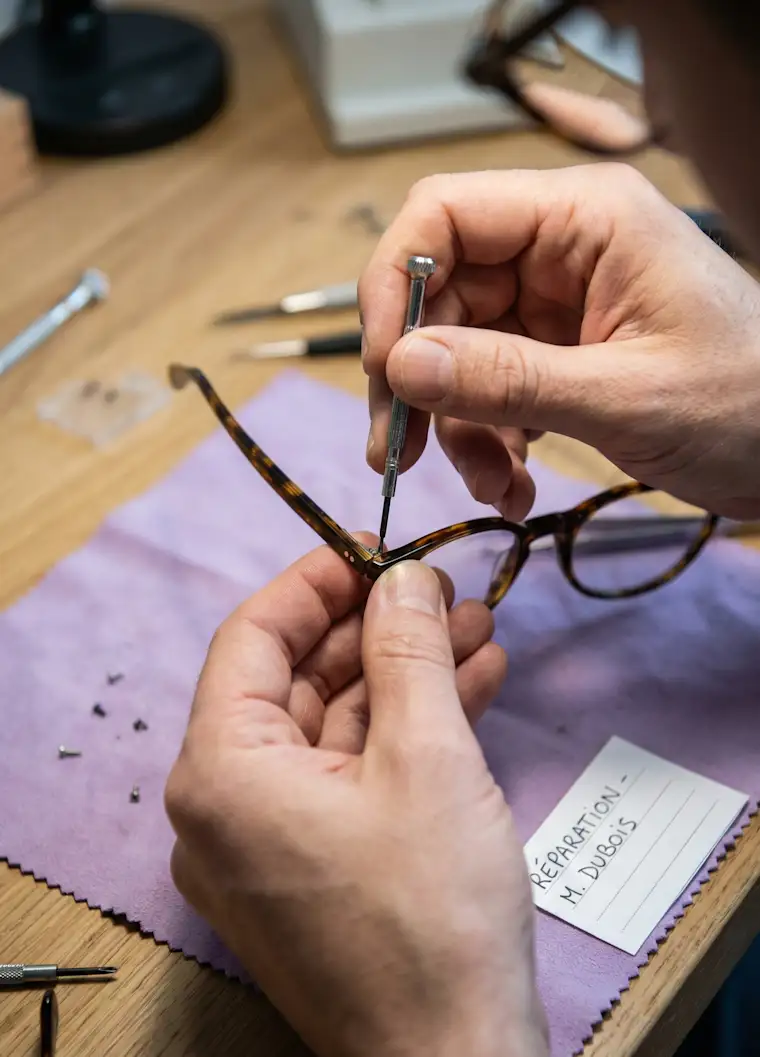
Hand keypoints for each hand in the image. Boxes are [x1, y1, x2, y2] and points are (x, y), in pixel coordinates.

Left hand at [165, 542, 547, 1056]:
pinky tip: (473, 688)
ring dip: (408, 679)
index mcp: (221, 771)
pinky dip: (409, 734)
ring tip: (480, 631)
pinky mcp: (317, 872)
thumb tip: (404, 576)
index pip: (253, 639)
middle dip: (381, 632)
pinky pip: (353, 778)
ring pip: (337, 729)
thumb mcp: (427, 755)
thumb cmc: (431, 909)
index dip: (318, 583)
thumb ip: (408, 649)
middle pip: (300, 682)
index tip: (379, 551)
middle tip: (449, 592)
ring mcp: (271, 844)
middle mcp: (228, 805)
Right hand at [360, 164, 759, 519]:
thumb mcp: (625, 397)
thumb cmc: (746, 405)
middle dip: (415, 378)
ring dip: (456, 427)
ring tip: (491, 486)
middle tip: (397, 451)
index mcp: (582, 220)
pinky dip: (487, 443)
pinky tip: (512, 488)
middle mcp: (558, 250)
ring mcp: (554, 305)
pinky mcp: (554, 355)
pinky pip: (487, 391)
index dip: (394, 284)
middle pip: (438, 293)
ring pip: (455, 353)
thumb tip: (400, 366)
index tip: (384, 367)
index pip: (444, 214)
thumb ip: (510, 380)